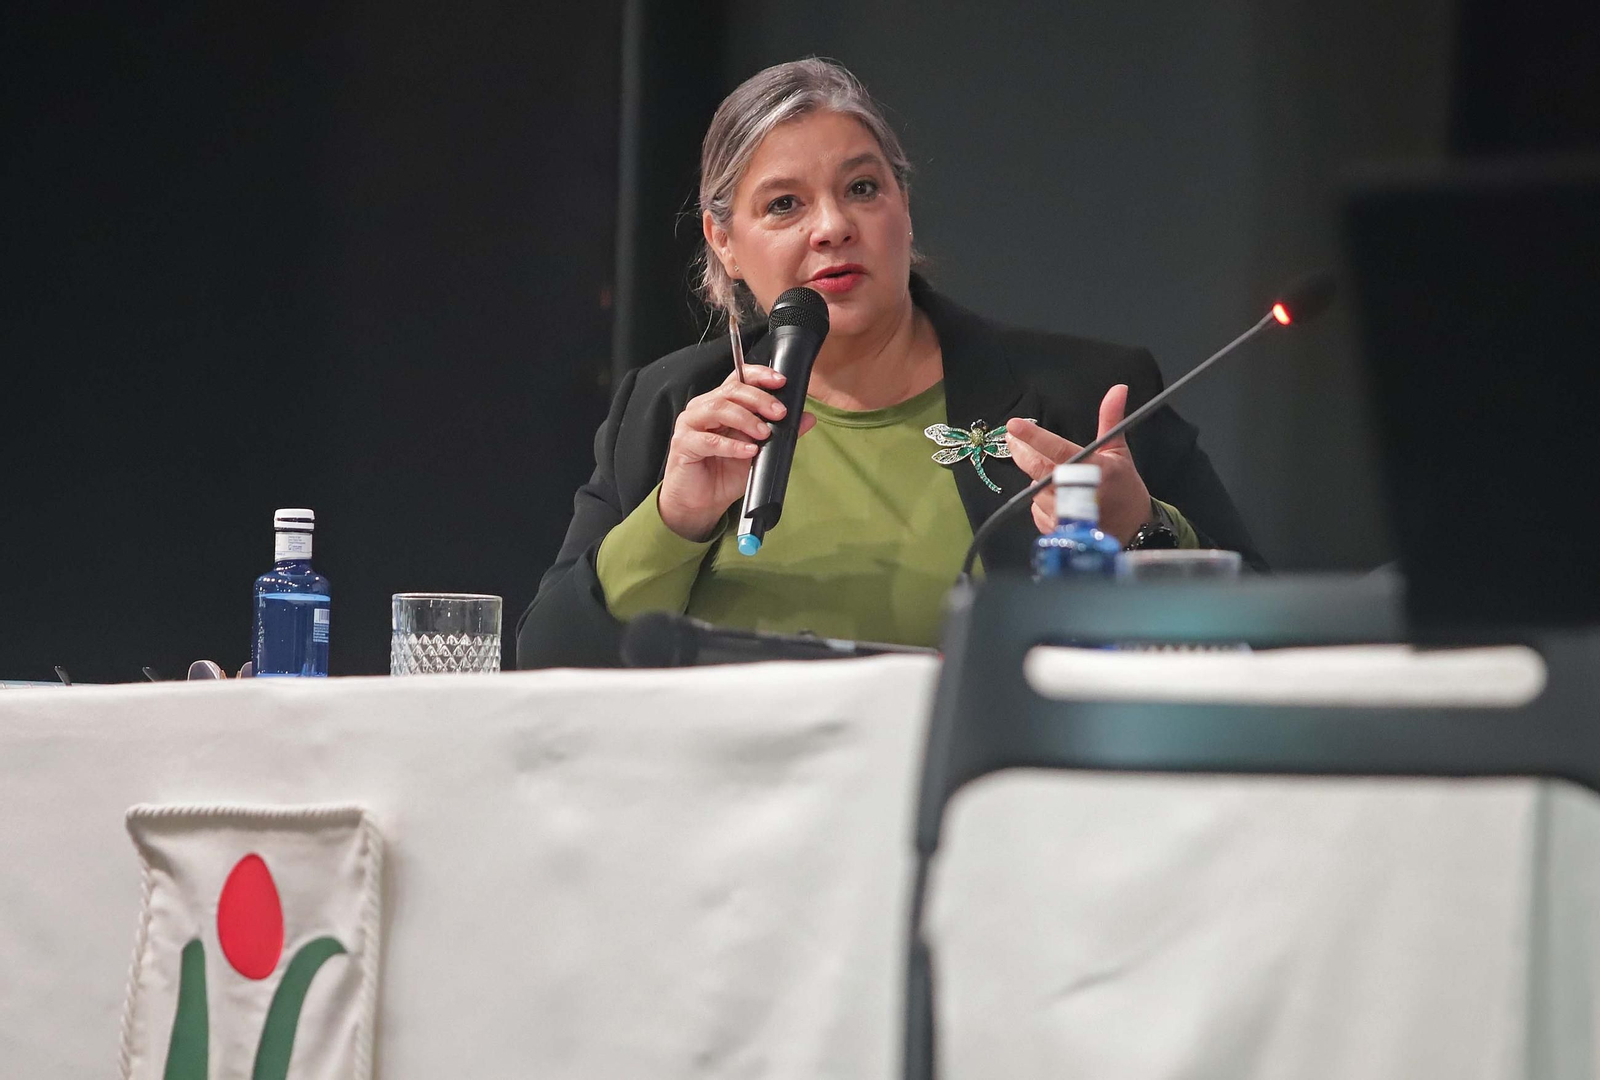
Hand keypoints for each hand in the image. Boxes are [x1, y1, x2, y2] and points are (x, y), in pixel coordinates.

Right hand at [658, 365, 816, 541]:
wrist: (701, 502)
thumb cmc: (724, 473)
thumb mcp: (759, 451)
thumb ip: (780, 433)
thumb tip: (807, 418)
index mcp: (720, 403)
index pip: (739, 378)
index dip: (759, 376)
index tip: (780, 382)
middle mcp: (703, 407)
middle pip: (731, 391)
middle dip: (759, 400)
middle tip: (779, 413)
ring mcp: (690, 424)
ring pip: (719, 409)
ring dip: (746, 419)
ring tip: (764, 434)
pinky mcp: (684, 444)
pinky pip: (709, 441)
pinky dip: (732, 445)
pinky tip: (748, 451)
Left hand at [1004, 384, 1151, 544]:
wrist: (1133, 531)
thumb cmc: (1124, 488)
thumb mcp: (1118, 451)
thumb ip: (1110, 419)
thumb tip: (1118, 388)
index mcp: (1092, 468)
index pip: (1057, 450)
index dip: (1033, 437)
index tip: (1013, 425)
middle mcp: (1076, 491)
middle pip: (1037, 468)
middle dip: (1021, 451)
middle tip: (1013, 439)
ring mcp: (1064, 513)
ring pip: (1035, 488)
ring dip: (1037, 479)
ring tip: (1054, 476)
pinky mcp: (1056, 529)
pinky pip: (1036, 509)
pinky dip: (1042, 500)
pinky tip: (1056, 498)